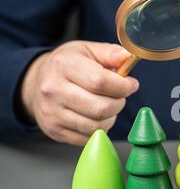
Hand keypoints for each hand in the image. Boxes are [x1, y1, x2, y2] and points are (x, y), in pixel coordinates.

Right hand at [20, 41, 138, 145]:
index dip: (123, 86)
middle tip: (119, 97)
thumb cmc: (68, 66)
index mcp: (64, 65)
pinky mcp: (54, 130)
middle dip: (119, 103)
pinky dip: (99, 129)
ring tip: (108, 106)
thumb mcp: (88, 50)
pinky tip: (96, 116)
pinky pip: (88, 138)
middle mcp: (53, 90)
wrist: (37, 83)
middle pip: (101, 108)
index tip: (131, 85)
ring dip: (111, 118)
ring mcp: (52, 113)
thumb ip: (111, 53)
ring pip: (96, 126)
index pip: (100, 82)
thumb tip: (127, 57)